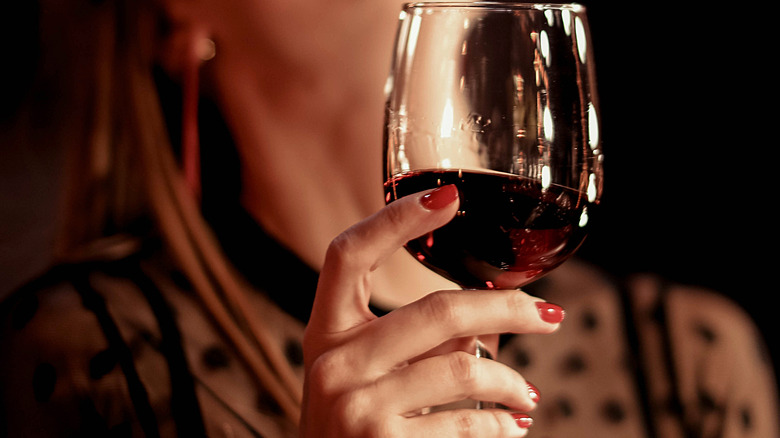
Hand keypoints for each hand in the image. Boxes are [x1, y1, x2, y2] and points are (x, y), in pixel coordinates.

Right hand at [301, 185, 563, 436]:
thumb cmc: (354, 424)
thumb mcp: (363, 374)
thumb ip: (414, 339)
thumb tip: (492, 318)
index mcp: (325, 332)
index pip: (348, 254)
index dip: (395, 219)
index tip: (447, 196)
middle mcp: (334, 363)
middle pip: (436, 310)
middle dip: (507, 309)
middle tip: (548, 314)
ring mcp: (356, 405)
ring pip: (463, 366)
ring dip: (509, 380)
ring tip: (524, 391)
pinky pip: (466, 421)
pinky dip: (501, 424)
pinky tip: (512, 425)